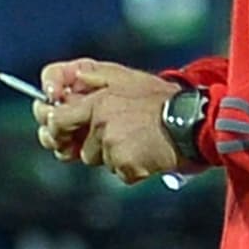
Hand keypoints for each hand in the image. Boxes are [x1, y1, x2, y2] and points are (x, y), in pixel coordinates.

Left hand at [35, 60, 180, 182]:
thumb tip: (70, 81)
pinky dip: (133, 167)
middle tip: (113, 139)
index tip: (63, 134)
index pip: (56, 121)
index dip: (55, 129)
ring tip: (139, 140)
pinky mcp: (127, 165)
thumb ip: (95, 77)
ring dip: (115, 155)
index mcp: (98, 102)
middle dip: (90, 146)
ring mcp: (113, 146)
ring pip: (100, 160)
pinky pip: (121, 172)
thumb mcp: (127, 78)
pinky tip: (148, 153)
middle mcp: (101, 124)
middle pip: (78, 148)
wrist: (193, 120)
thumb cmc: (162, 98)